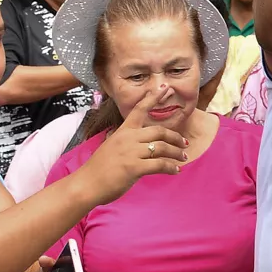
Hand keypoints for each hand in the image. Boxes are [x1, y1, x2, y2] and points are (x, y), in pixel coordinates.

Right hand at [76, 86, 188, 202]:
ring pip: (163, 148)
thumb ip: (127, 142)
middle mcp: (128, 138)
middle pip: (159, 131)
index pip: (140, 109)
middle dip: (175, 137)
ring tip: (183, 158)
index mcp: (123, 131)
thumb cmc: (100, 168)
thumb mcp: (112, 146)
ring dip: (176, 153)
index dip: (153, 98)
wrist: (86, 184)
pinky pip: (160, 165)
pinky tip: (176, 170)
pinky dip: (171, 167)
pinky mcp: (134, 168)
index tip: (166, 88)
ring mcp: (131, 153)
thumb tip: (142, 143)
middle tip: (185, 143)